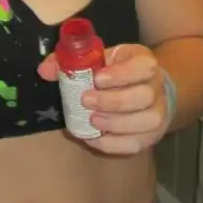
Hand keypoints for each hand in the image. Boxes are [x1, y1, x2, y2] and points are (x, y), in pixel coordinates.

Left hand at [38, 43, 169, 154]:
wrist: (145, 87)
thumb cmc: (116, 70)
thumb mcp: (99, 58)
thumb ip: (70, 61)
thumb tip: (44, 70)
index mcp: (144, 62)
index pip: (142, 66)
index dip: (121, 74)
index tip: (96, 79)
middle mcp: (157, 87)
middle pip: (144, 96)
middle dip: (114, 101)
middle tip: (86, 101)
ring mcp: (158, 112)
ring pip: (147, 121)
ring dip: (117, 124)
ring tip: (92, 121)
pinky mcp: (151, 135)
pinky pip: (138, 143)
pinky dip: (115, 144)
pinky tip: (95, 138)